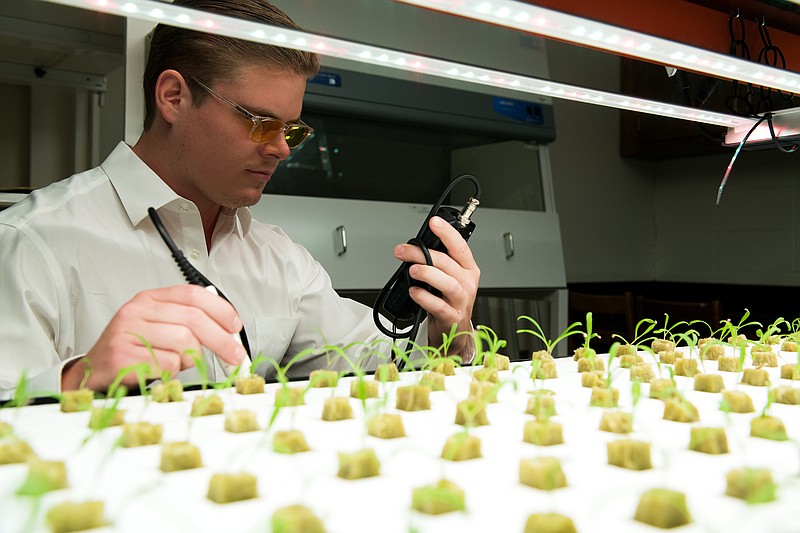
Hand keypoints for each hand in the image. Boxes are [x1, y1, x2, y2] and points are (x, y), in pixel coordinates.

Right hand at [61, 284, 246, 390]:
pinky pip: (168, 364)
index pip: (193, 294)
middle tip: (235, 357)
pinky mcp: (122, 356)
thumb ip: (188, 324)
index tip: (235, 327)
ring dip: (191, 359)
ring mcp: (127, 331)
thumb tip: (227, 333)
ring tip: (179, 364)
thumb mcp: (159, 327)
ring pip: (184, 343)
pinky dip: (173, 372)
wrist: (93, 371)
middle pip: (194, 319)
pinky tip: (160, 371)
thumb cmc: (132, 350)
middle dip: (222, 340)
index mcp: (150, 299)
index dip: (220, 310)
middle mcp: (137, 310)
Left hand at [393, 216, 479, 357]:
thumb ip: (437, 263)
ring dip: (428, 273)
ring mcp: (461, 301)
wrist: (453, 331)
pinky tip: (414, 291)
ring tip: (412, 270)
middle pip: (447, 263)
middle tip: (403, 250)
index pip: (460, 246)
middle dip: (422, 253)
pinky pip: (438, 305)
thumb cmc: (448, 301)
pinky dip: (424, 297)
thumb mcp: (447, 278)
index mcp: (468, 269)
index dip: (447, 233)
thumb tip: (413, 248)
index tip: (434, 222)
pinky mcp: (452, 317)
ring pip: (448, 283)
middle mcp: (467, 283)